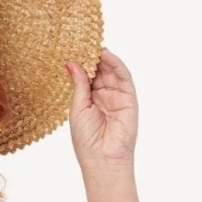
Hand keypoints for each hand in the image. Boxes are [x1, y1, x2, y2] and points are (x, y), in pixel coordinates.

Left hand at [64, 48, 137, 170]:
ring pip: (111, 72)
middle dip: (91, 58)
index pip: (87, 77)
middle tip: (83, 42)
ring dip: (103, 58)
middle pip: (99, 71)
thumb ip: (78, 85)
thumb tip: (71, 63)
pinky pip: (124, 78)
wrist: (103, 159)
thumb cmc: (87, 140)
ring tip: (93, 45)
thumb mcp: (77, 109)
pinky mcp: (129, 99)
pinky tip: (107, 55)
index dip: (81, 64)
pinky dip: (116, 64)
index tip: (73, 49)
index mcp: (89, 101)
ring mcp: (117, 97)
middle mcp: (104, 97)